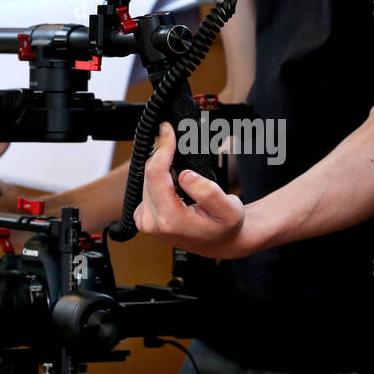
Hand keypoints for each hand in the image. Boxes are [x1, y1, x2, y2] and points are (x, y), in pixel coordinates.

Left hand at [135, 122, 250, 258]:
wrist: (219, 243)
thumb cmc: (225, 227)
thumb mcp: (229, 209)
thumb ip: (208, 192)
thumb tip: (185, 175)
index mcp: (170, 220)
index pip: (155, 174)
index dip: (162, 148)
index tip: (167, 130)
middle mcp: (152, 223)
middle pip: (148, 175)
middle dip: (161, 155)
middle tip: (173, 138)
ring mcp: (146, 222)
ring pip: (146, 180)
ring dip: (161, 168)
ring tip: (178, 165)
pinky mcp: (144, 218)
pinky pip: (146, 188)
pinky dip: (158, 179)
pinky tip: (173, 181)